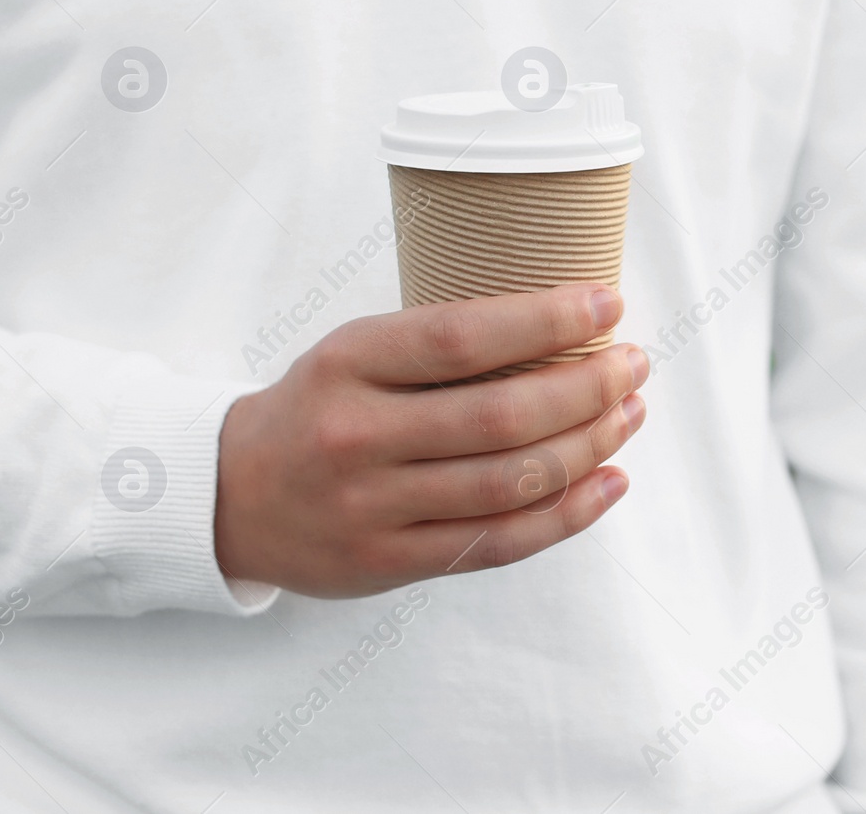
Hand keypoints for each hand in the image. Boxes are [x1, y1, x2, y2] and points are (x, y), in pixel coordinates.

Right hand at [214, 284, 645, 597]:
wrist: (231, 496)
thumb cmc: (319, 408)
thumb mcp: (356, 352)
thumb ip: (440, 345)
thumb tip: (566, 324)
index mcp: (348, 363)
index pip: (462, 338)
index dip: (546, 320)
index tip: (607, 302)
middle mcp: (357, 436)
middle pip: (501, 416)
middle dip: (588, 387)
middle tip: (634, 364)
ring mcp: (373, 506)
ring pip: (510, 482)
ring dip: (589, 445)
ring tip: (630, 414)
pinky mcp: (390, 562)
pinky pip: (499, 541)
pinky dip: (568, 513)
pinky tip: (610, 480)